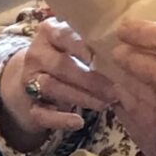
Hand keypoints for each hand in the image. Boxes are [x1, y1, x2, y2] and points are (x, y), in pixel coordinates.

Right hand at [0, 19, 117, 150]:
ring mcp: (29, 80)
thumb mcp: (78, 41)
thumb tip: (127, 48)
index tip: (106, 57)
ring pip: (52, 87)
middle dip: (90, 79)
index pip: (65, 36)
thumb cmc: (70, 54)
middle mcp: (36, 54)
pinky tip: (78, 123)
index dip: (84, 47)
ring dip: (81, 97)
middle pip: (61, 65)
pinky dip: (60, 120)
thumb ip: (95, 41)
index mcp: (49, 32)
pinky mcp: (28, 104)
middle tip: (115, 89)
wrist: (36, 76)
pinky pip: (41, 113)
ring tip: (104, 104)